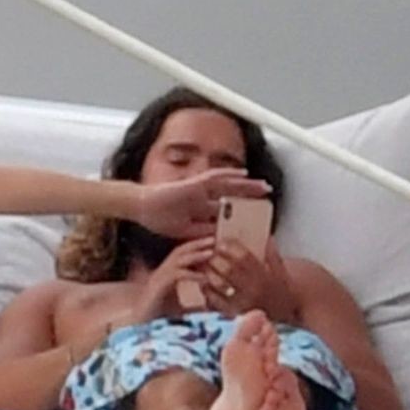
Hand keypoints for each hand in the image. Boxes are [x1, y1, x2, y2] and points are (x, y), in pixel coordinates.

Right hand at [128, 169, 270, 239]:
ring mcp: (198, 188)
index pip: (226, 208)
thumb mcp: (186, 231)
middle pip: (231, 193)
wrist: (141, 208)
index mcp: (200, 208)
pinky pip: (214, 177)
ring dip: (246, 184)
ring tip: (264, 185)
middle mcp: (203, 196)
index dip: (242, 209)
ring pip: (228, 184)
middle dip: (250, 194)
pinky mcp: (193, 184)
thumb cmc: (158, 219)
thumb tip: (222, 236)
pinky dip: (229, 175)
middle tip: (268, 194)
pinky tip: (243, 174)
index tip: (259, 213)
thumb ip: (203, 232)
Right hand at [138, 236, 215, 320]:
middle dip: (197, 244)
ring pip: (177, 260)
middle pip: (179, 251)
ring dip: (195, 254)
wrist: (142, 329)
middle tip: (214, 239)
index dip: (197, 250)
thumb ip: (195, 308)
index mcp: (167, 275)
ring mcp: (158, 278)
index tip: (214, 246)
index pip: (182, 256)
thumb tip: (211, 309)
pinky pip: (177, 275)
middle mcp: (161, 273)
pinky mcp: (158, 286)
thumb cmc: (158, 320)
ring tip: (211, 251)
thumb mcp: (182, 311)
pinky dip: (192, 275)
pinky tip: (205, 278)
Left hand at [204, 238, 297, 322]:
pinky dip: (207, 291)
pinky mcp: (234, 313)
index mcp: (264, 276)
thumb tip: (264, 235)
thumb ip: (271, 252)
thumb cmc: (281, 288)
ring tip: (204, 265)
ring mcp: (242, 303)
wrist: (286, 312)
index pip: (244, 257)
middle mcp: (253, 290)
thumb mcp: (280, 269)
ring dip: (208, 272)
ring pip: (219, 285)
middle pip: (228, 270)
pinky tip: (205, 282)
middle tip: (209, 252)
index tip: (222, 241)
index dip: (230, 247)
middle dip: (215, 258)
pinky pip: (214, 301)